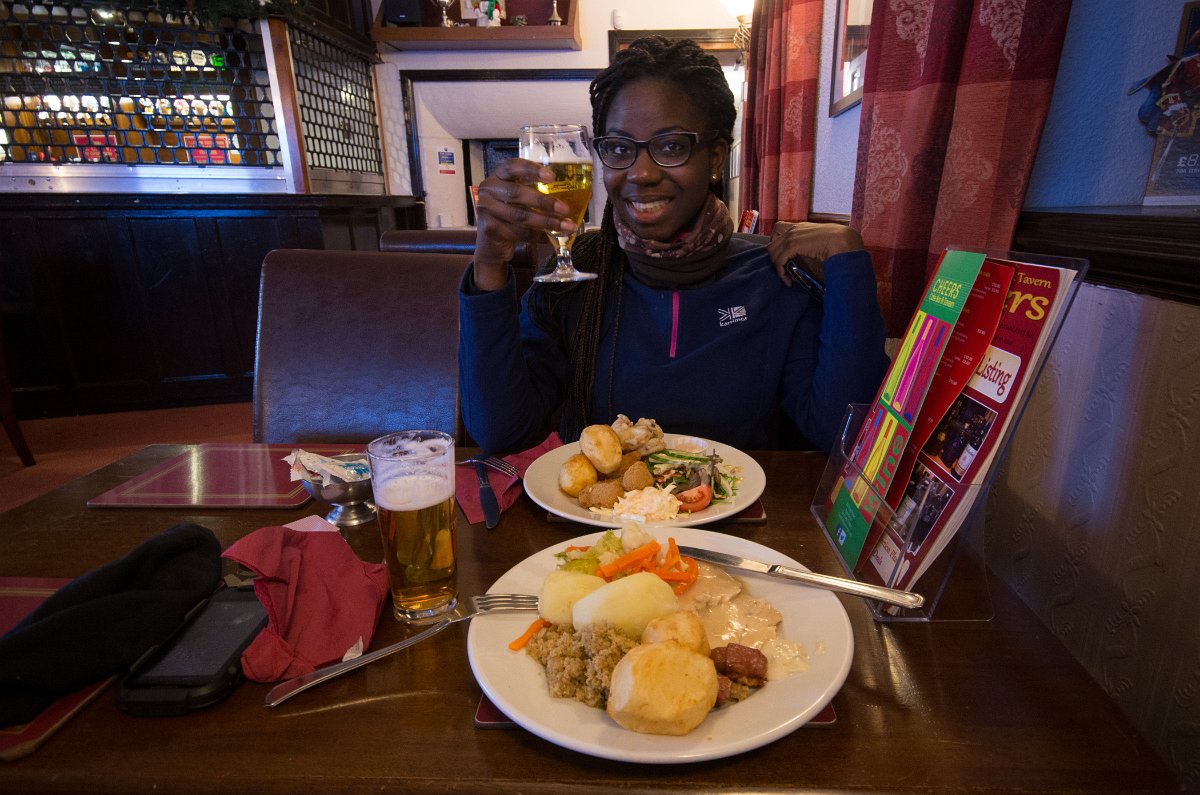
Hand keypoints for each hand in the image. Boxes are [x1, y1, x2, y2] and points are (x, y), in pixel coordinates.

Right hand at [472, 158, 578, 291]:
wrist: (492, 242)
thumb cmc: (510, 214)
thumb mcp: (519, 198)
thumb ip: (534, 191)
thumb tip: (570, 194)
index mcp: (499, 175)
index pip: (513, 166)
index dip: (532, 170)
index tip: (552, 177)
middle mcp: (489, 189)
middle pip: (517, 193)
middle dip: (543, 202)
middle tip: (564, 209)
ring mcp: (487, 209)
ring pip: (520, 215)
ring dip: (545, 222)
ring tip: (565, 226)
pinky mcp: (490, 229)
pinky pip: (519, 232)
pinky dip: (538, 236)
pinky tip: (551, 237)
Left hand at [767, 222, 864, 286]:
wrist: (842, 241)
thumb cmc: (836, 242)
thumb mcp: (818, 242)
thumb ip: (808, 246)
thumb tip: (804, 259)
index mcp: (799, 227)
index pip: (777, 232)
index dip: (778, 247)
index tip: (784, 260)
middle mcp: (792, 229)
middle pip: (772, 245)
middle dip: (776, 260)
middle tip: (784, 271)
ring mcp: (791, 236)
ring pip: (773, 253)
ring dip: (778, 268)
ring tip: (787, 278)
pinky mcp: (792, 245)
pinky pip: (779, 261)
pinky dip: (781, 273)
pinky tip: (788, 281)